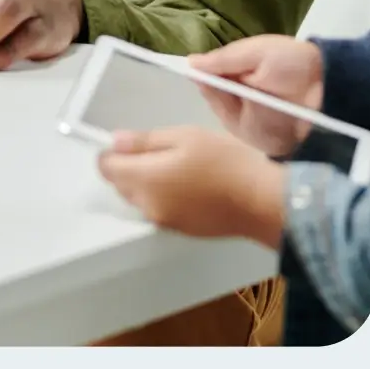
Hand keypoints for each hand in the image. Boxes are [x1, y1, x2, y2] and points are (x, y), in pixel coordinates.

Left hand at [97, 125, 286, 248]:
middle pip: (120, 184)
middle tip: (159, 152)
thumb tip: (115, 142)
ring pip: (138, 199)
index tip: (132, 143)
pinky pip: (158, 210)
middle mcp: (147, 206)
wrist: (264, 201)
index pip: (106, 167)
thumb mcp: (184, 137)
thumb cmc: (224, 161)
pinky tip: (187, 186)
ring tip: (176, 168)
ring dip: (145, 184)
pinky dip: (162, 198)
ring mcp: (165, 222)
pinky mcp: (182, 231)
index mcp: (144, 180)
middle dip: (128, 168)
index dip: (113, 152)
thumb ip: (144, 141)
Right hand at [188, 35, 324, 155]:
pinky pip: (241, 129)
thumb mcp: (256, 52)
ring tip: (252, 93)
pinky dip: (247, 118)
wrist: (331, 89)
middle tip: (224, 80)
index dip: (200, 74)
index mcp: (237, 74)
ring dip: (231, 102)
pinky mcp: (259, 138)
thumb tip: (189, 63)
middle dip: (215, 88)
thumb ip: (223, 59)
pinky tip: (257, 108)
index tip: (187, 69)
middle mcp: (239, 98)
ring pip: (222, 112)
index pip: (208, 76)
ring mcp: (248, 119)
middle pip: (211, 95)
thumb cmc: (293, 63)